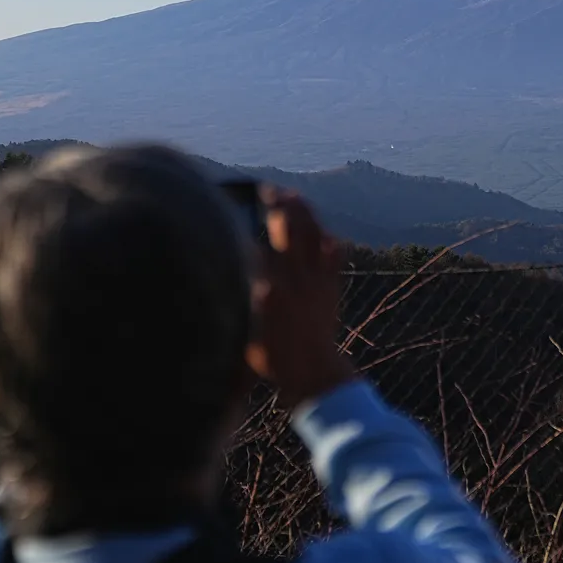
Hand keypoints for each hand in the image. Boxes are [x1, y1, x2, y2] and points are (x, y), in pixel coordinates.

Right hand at [243, 187, 354, 410]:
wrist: (312, 371)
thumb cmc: (271, 357)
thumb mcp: (243, 331)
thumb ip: (237, 300)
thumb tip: (228, 272)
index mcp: (267, 290)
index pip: (255, 245)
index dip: (246, 224)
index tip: (237, 207)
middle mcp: (294, 279)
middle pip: (288, 229)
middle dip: (277, 205)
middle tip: (267, 190)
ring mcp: (316, 279)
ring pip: (313, 233)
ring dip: (303, 211)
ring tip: (292, 196)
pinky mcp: (331, 285)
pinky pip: (334, 252)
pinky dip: (327, 237)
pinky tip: (319, 229)